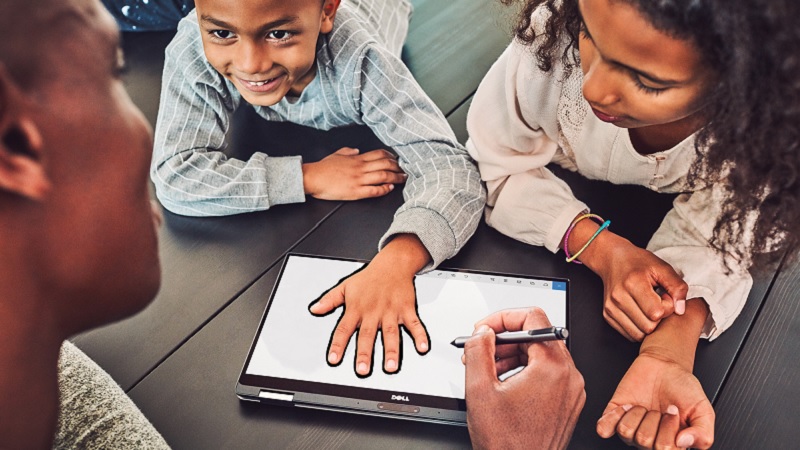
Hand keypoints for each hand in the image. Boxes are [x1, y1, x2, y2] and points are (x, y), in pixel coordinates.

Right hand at [302, 147, 406, 200]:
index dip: (391, 157)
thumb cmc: (323, 167)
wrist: (312, 177)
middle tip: (405, 170)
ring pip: (383, 176)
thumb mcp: (337, 154)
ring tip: (403, 179)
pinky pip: (374, 190)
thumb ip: (348, 152)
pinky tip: (390, 188)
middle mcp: (360, 168)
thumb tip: (356, 150)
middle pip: (385, 164)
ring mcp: (359, 180)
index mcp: (356, 158)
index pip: (379, 154)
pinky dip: (384, 189)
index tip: (398, 160)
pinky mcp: (355, 192)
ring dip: (396, 177)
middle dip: (398, 167)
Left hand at [308, 235, 429, 375]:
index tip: (333, 359)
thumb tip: (315, 309)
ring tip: (391, 366)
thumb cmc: (369, 277)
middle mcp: (373, 312)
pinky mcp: (407, 309)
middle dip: (365, 353)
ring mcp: (391, 312)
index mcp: (357, 309)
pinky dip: (420, 335)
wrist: (392, 264)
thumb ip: (329, 300)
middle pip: (367, 335)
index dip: (338, 345)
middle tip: (362, 369)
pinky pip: (414, 324)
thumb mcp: (345, 286)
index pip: (344, 329)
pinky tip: (422, 347)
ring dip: (391, 350)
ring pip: (391, 334)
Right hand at [464, 308, 584, 449]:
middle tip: (482, 349)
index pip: (533, 317)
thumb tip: (481, 332)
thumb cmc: (507, 442)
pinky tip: (505, 384)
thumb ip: (477, 350)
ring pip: (543, 353)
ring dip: (514, 354)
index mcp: (552, 367)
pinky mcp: (569, 401)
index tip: (486, 328)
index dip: (503, 317)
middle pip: (538, 334)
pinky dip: (526, 370)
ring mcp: (572, 390)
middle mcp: (569, 376)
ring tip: (490, 370)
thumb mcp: (479, 389)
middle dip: (505, 339)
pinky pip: (549, 372)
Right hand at [577, 227, 687, 340]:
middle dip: (658, 318)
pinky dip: (638, 328)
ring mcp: (611, 308)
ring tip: (648, 308)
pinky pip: (629, 334)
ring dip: (648, 325)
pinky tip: (640, 313)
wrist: (612, 259)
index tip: (664, 295)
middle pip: (648, 327)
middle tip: (657, 303)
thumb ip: (677, 287)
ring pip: (638, 334)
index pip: (657, 313)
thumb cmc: (638, 262)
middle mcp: (619, 297)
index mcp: (633, 284)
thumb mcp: (662, 267)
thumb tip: (680, 310)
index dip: (667, 306)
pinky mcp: (607, 315)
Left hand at [596, 352, 714, 448]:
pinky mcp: (614, 415)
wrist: (664, 365)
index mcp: (670, 443)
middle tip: (661, 407)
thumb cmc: (682, 387)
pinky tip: (626, 406)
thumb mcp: (703, 409)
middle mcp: (649, 439)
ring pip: (626, 432)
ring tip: (645, 405)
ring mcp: (631, 428)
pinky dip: (613, 416)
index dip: (670, 428)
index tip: (675, 412)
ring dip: (637, 413)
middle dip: (655, 419)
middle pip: (645, 442)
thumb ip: (703, 433)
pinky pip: (604, 428)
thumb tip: (683, 443)